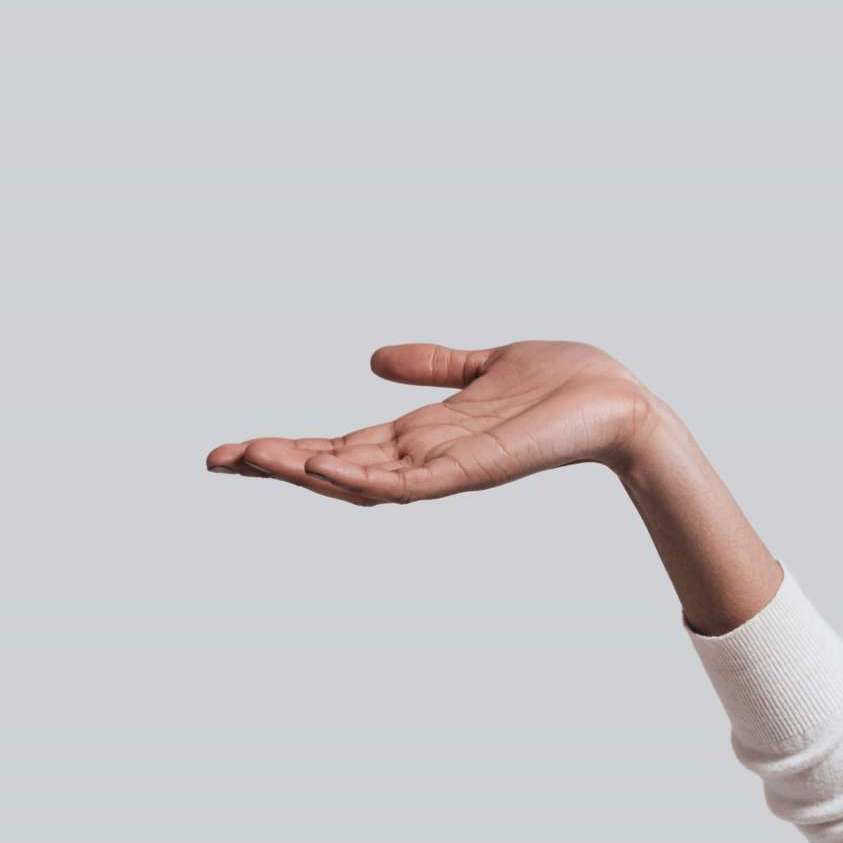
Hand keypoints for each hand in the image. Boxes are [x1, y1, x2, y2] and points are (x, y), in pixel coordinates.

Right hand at [203, 340, 657, 506]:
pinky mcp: (477, 469)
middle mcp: (429, 455)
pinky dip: (368, 477)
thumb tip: (374, 359)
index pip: (344, 444)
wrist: (623, 401)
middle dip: (280, 464)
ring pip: (363, 480)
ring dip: (309, 470)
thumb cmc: (566, 386)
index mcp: (427, 432)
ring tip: (254, 457)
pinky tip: (327, 466)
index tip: (234, 448)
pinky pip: (414, 483)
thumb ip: (435, 365)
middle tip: (218, 459)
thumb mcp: (486, 363)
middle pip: (339, 466)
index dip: (291, 447)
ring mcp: (450, 467)